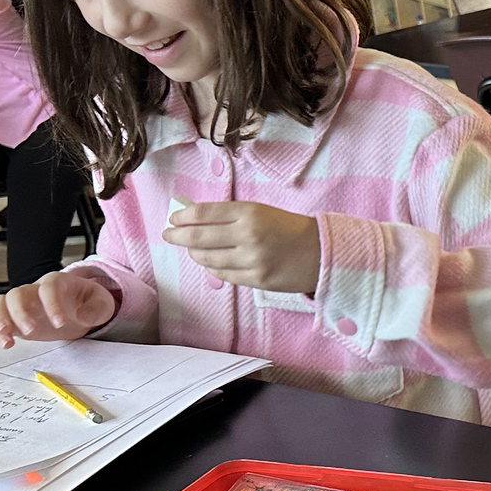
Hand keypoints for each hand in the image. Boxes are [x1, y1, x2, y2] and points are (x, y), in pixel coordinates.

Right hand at [0, 270, 116, 346]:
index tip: (60, 323)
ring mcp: (24, 304)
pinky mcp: (18, 319)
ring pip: (2, 304)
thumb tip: (82, 316)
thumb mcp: (102, 303)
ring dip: (1, 320)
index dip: (51, 303)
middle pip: (17, 293)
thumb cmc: (89, 302)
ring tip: (7, 338)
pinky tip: (6, 343)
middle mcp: (35, 290)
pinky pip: (1, 319)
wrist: (81, 309)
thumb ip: (97, 308)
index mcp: (57, 282)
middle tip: (31, 331)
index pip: (48, 287)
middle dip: (20, 312)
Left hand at [165, 199, 320, 293]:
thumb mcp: (261, 211)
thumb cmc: (289, 228)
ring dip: (193, 253)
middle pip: (198, 237)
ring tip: (190, 249)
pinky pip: (223, 275)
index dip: (182, 216)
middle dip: (177, 235)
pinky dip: (211, 267)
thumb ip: (229, 214)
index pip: (203, 213)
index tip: (173, 219)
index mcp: (250, 213)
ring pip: (207, 259)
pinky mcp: (257, 279)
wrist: (321, 251)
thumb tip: (193, 217)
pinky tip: (208, 262)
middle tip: (169, 234)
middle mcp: (249, 236)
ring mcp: (252, 260)